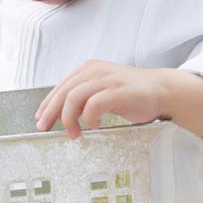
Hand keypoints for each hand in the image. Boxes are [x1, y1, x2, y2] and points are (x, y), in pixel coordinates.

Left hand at [35, 60, 169, 139]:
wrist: (162, 90)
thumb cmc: (131, 94)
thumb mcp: (102, 89)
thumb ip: (84, 97)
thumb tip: (61, 114)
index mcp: (88, 69)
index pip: (60, 87)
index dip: (47, 104)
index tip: (40, 119)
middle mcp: (95, 71)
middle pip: (63, 93)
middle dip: (51, 113)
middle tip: (45, 129)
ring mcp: (107, 79)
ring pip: (74, 98)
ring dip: (69, 118)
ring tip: (73, 133)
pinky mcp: (118, 91)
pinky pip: (94, 105)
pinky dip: (89, 118)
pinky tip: (94, 126)